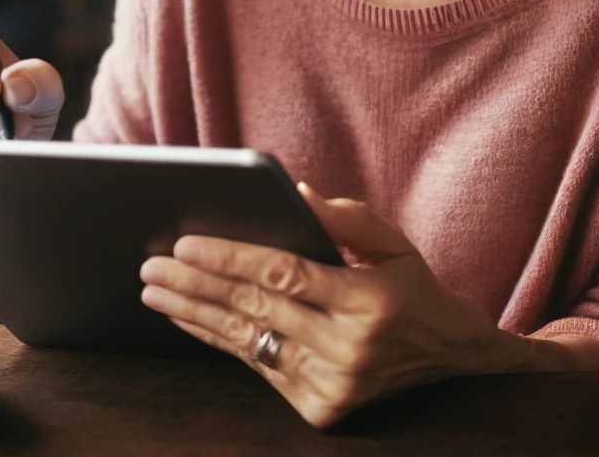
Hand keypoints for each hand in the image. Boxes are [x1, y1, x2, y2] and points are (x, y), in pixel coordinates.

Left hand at [139, 186, 503, 427]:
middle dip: (196, 283)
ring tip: (154, 291)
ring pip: (247, 340)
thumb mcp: (391, 241)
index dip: (230, 257)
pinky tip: (188, 317)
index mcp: (368, 302)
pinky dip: (217, 338)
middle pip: (254, 308)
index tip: (185, 241)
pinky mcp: (320, 407)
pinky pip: (255, 365)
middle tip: (151, 264)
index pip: (283, 274)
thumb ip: (344, 217)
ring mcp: (333, 385)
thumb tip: (295, 192)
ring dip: (193, 313)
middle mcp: (349, 349)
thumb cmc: (410, 286)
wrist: (447, 355)